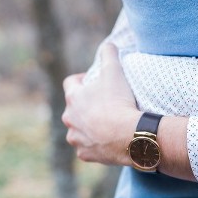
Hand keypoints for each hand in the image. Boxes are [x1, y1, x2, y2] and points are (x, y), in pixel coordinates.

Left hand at [62, 43, 140, 164]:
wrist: (128, 136)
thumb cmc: (119, 102)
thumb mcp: (114, 72)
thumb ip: (109, 54)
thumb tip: (108, 44)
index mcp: (73, 98)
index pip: (70, 83)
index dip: (81, 80)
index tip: (91, 81)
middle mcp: (69, 119)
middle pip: (73, 109)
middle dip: (85, 106)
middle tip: (103, 104)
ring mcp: (76, 138)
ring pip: (78, 130)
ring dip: (88, 127)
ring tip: (105, 124)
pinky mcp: (84, 154)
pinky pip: (86, 149)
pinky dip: (95, 145)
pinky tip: (106, 141)